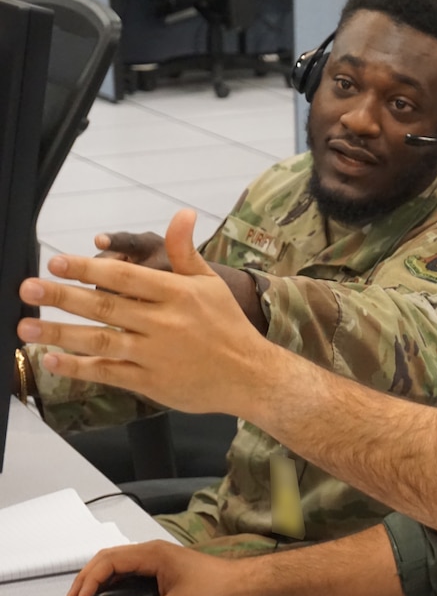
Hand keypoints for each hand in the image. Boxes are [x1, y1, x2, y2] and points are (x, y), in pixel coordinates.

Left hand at [16, 209, 285, 417]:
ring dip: (60, 333)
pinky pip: (109, 374)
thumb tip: (182, 213)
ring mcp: (155, 355)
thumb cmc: (227, 326)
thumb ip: (185, 251)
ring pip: (101, 341)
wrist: (250, 374)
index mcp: (178, 295)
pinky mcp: (151, 382)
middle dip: (63, 296)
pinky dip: (80, 368)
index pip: (126, 277)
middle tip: (28, 287)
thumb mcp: (210, 284)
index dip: (89, 269)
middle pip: (106, 307)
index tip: (56, 261)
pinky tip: (53, 360)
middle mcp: (164, 324)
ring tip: (26, 325)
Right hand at [67, 540, 247, 595]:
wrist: (233, 580)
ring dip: (97, 576)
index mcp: (153, 554)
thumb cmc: (210, 588)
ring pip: (116, 560)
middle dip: (87, 575)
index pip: (112, 560)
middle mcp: (151, 550)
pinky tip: (104, 593)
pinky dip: (111, 578)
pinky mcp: (157, 564)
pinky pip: (127, 567)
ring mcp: (154, 555)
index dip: (91, 578)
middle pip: (109, 556)